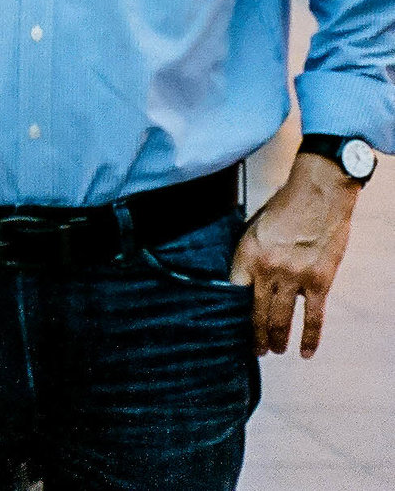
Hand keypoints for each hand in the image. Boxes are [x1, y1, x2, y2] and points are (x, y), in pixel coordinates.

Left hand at [233, 152, 362, 356]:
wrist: (319, 195)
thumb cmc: (284, 206)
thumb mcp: (253, 226)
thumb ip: (249, 253)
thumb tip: (244, 276)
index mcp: (246, 254)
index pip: (232, 292)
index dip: (231, 312)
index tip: (228, 325)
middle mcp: (267, 270)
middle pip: (256, 312)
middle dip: (255, 335)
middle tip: (255, 350)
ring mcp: (294, 278)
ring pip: (281, 318)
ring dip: (277, 339)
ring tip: (274, 351)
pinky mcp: (319, 282)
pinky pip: (313, 317)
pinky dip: (310, 338)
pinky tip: (305, 352)